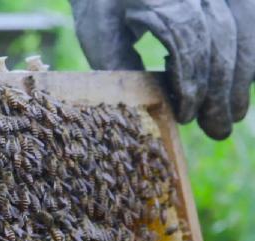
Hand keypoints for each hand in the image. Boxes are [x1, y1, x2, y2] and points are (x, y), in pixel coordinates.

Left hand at [73, 0, 254, 138]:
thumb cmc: (105, 4)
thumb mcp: (100, 30)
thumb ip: (119, 61)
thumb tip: (148, 103)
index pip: (187, 37)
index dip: (191, 80)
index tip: (187, 116)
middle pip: (220, 36)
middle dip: (221, 88)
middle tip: (218, 128)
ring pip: (244, 27)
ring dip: (242, 75)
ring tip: (233, 114)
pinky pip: (250, 18)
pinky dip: (250, 53)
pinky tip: (242, 84)